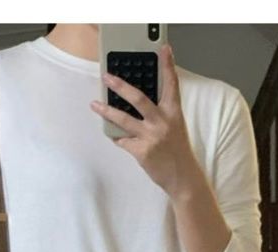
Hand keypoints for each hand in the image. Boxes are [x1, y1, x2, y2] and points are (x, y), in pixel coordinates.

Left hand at [89, 42, 201, 197]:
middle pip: (138, 98)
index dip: (168, 65)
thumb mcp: (174, 127)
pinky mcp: (141, 151)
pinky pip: (123, 140)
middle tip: (107, 77)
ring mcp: (151, 137)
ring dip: (107, 111)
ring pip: (123, 120)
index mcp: (173, 113)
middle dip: (120, 86)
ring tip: (95, 104)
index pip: (171, 84)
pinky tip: (115, 136)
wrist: (181, 177)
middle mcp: (162, 122)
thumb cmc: (176, 151)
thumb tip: (136, 104)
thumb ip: (160, 113)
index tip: (164, 49)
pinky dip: (117, 138)